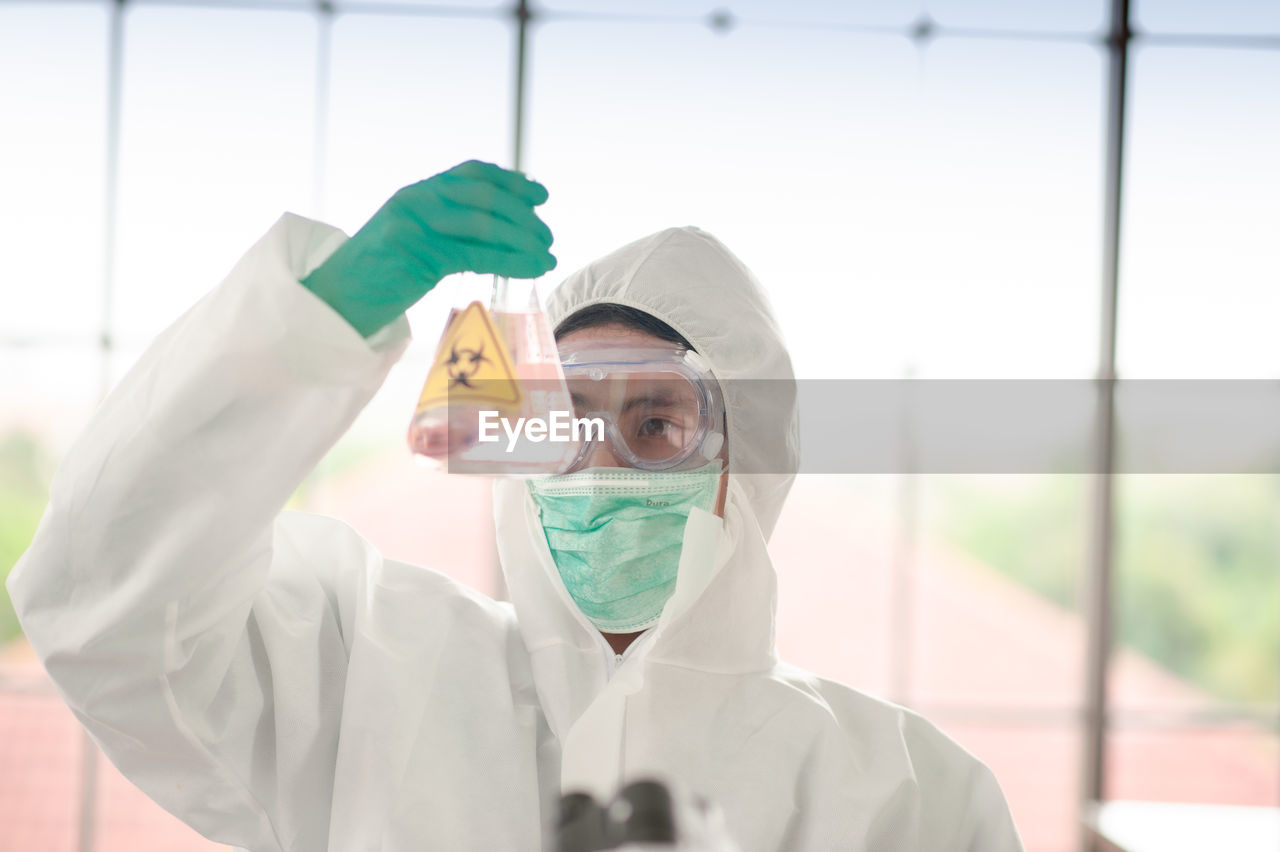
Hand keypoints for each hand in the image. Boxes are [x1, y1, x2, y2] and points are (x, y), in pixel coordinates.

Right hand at [302, 160, 555, 336]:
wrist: (336, 301)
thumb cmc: (377, 278)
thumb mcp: (411, 241)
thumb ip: (445, 230)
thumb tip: (499, 232)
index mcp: (416, 194)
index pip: (470, 174)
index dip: (510, 181)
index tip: (538, 194)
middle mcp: (416, 201)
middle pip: (483, 196)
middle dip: (522, 214)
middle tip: (547, 235)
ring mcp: (415, 226)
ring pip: (483, 224)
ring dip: (523, 239)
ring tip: (546, 256)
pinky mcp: (419, 255)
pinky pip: (476, 254)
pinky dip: (511, 260)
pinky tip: (532, 268)